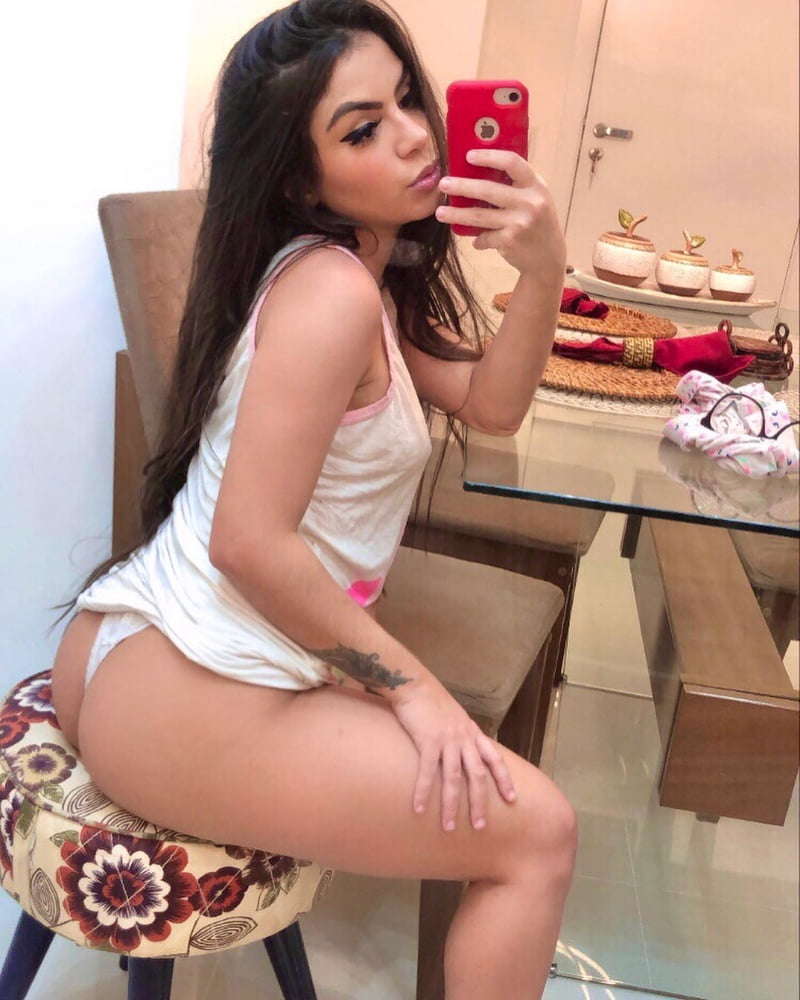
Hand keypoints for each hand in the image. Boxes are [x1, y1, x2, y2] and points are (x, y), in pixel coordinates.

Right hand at [390, 676, 516, 831]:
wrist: (414, 683)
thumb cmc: (432, 700)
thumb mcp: (455, 716)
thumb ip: (461, 734)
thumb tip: (463, 750)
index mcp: (472, 733)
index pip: (495, 759)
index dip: (504, 779)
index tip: (513, 799)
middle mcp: (464, 738)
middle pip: (478, 775)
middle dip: (480, 802)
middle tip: (480, 826)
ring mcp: (447, 740)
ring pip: (454, 778)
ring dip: (452, 805)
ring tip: (450, 827)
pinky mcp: (428, 741)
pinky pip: (428, 771)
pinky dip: (423, 791)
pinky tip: (418, 808)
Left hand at [435, 148, 566, 276]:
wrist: (548, 257)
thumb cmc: (537, 222)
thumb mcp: (535, 198)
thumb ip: (516, 185)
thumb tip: (478, 171)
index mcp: (536, 185)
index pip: (512, 162)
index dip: (489, 157)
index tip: (469, 155)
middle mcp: (529, 202)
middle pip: (488, 190)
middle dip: (462, 186)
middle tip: (443, 183)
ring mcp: (519, 223)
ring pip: (479, 216)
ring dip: (456, 214)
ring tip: (440, 212)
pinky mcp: (510, 241)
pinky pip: (484, 237)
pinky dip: (478, 239)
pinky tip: (476, 240)